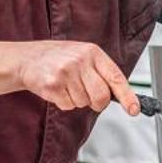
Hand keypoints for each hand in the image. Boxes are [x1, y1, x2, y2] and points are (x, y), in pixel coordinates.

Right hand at [13, 41, 136, 113]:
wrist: (27, 58)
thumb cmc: (59, 59)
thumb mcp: (83, 56)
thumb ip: (101, 72)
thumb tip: (121, 96)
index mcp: (93, 53)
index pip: (116, 77)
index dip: (127, 96)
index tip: (134, 109)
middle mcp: (81, 60)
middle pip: (101, 96)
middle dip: (97, 103)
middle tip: (87, 96)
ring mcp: (66, 72)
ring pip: (84, 103)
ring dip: (76, 100)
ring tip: (66, 85)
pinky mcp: (53, 85)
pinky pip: (68, 106)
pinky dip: (64, 102)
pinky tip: (57, 89)